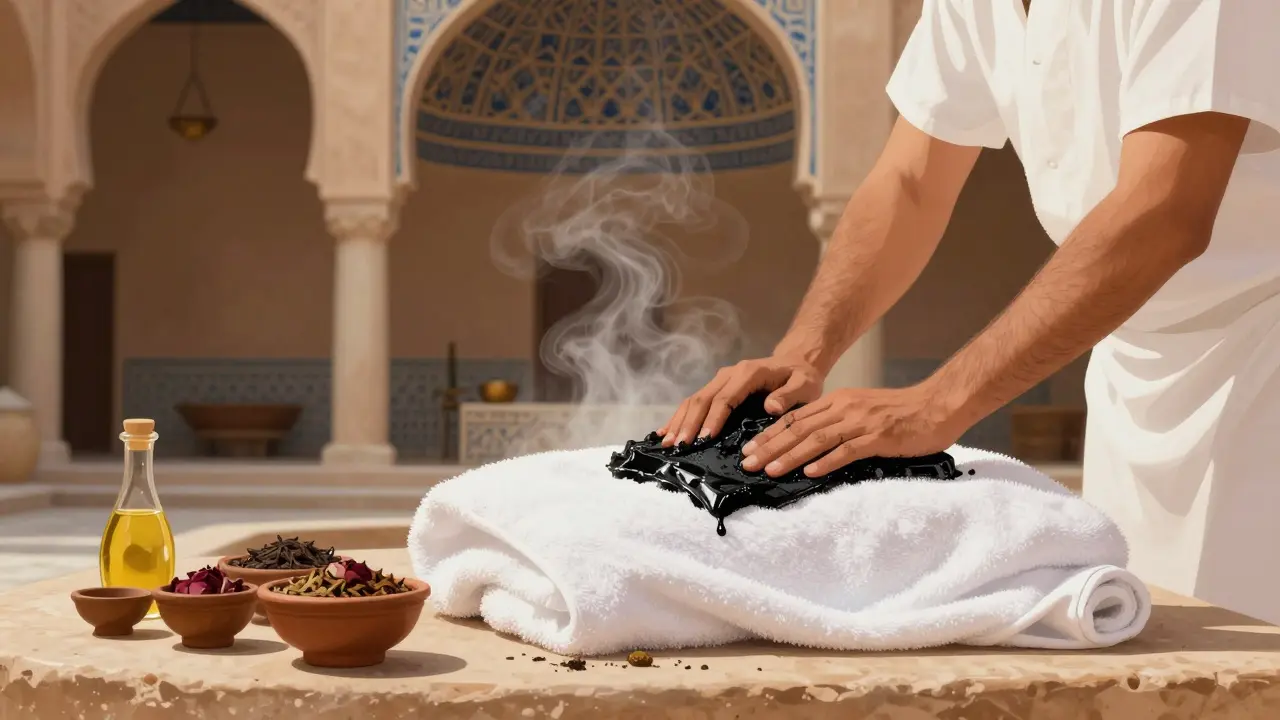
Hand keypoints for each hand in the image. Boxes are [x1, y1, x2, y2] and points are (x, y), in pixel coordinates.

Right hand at [658, 356, 824, 446]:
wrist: (797, 361)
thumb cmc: (801, 377)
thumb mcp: (804, 385)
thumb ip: (789, 395)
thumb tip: (771, 407)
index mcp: (748, 373)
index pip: (725, 398)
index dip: (712, 419)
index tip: (703, 439)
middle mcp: (729, 374)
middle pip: (703, 399)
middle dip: (689, 423)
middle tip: (679, 446)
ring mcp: (721, 380)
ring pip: (694, 399)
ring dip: (680, 421)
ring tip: (668, 443)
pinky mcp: (717, 387)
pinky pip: (695, 401)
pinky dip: (680, 416)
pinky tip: (666, 431)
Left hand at [740, 384, 966, 477]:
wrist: (937, 404)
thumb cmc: (901, 413)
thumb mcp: (861, 410)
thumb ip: (837, 422)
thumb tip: (810, 444)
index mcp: (837, 401)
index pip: (795, 419)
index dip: (769, 434)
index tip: (748, 449)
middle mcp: (844, 408)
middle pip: (799, 429)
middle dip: (770, 447)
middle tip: (747, 462)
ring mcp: (860, 422)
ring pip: (817, 439)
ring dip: (790, 455)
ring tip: (770, 470)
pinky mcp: (878, 436)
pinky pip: (848, 450)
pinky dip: (827, 461)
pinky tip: (811, 472)